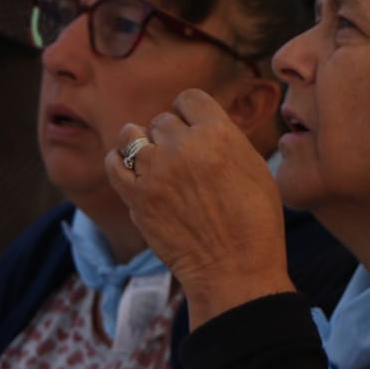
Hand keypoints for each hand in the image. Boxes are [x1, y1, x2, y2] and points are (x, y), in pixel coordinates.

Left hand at [105, 89, 289, 325]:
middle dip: (171, 136)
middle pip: (162, 120)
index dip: (191, 113)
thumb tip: (202, 125)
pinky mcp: (137, 197)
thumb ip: (226, 138)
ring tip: (153, 163)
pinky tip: (132, 172)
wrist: (235, 270)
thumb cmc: (255, 222)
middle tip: (182, 163)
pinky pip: (113, 163)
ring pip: (132, 134)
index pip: (189, 98)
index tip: (193, 130)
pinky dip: (119, 163)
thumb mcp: (255, 167)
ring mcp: (156, 171)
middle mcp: (184, 146)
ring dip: (141, 145)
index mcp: (218, 133)